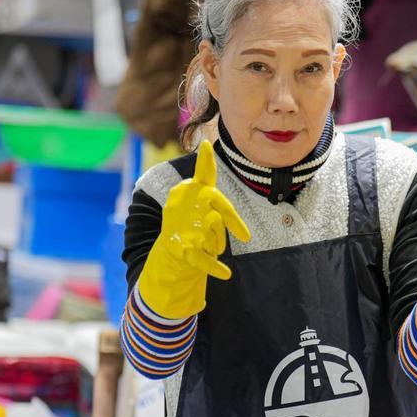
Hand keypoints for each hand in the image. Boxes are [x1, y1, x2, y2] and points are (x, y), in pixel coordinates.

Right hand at [136, 141, 250, 318]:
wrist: (171, 250)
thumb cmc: (190, 217)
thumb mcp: (198, 192)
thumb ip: (204, 170)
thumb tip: (204, 143)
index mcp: (185, 191)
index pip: (209, 189)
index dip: (218, 185)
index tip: (212, 158)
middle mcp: (179, 207)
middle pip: (216, 216)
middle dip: (230, 224)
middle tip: (246, 236)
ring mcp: (179, 228)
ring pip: (212, 235)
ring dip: (218, 243)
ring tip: (213, 244)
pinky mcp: (179, 249)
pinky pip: (202, 259)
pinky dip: (214, 266)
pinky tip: (226, 273)